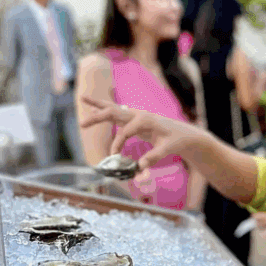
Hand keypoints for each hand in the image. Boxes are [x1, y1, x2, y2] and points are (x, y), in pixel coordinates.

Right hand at [79, 97, 205, 169]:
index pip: (125, 132)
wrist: (183, 133)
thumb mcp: (168, 149)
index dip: (118, 145)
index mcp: (145, 120)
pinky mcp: (135, 119)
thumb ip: (154, 157)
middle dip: (98, 117)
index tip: (115, 156)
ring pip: (114, 108)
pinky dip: (105, 110)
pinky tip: (93, 107)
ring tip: (82, 98)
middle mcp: (139, 114)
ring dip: (98, 105)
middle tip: (82, 124)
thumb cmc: (176, 140)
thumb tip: (140, 167)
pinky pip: (117, 113)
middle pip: (114, 112)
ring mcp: (136, 115)